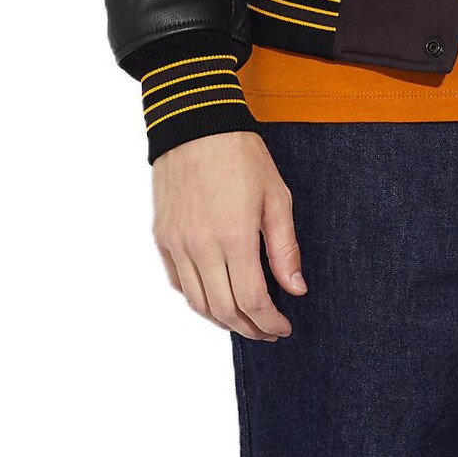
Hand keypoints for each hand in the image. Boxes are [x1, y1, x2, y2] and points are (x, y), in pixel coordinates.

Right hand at [151, 129, 305, 340]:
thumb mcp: (276, 196)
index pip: (252, 300)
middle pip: (223, 310)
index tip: (283, 327)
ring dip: (222, 320)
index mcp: (235, 237)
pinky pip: (177, 282)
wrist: (196, 124)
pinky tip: (215, 297)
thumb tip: (295, 289)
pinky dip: (197, 299)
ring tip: (244, 321)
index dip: (269, 322)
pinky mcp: (162, 237)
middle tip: (267, 332)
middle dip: (249, 329)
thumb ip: (285, 247)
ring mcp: (177, 244)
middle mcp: (201, 247)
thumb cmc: (241, 154)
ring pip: (197, 302)